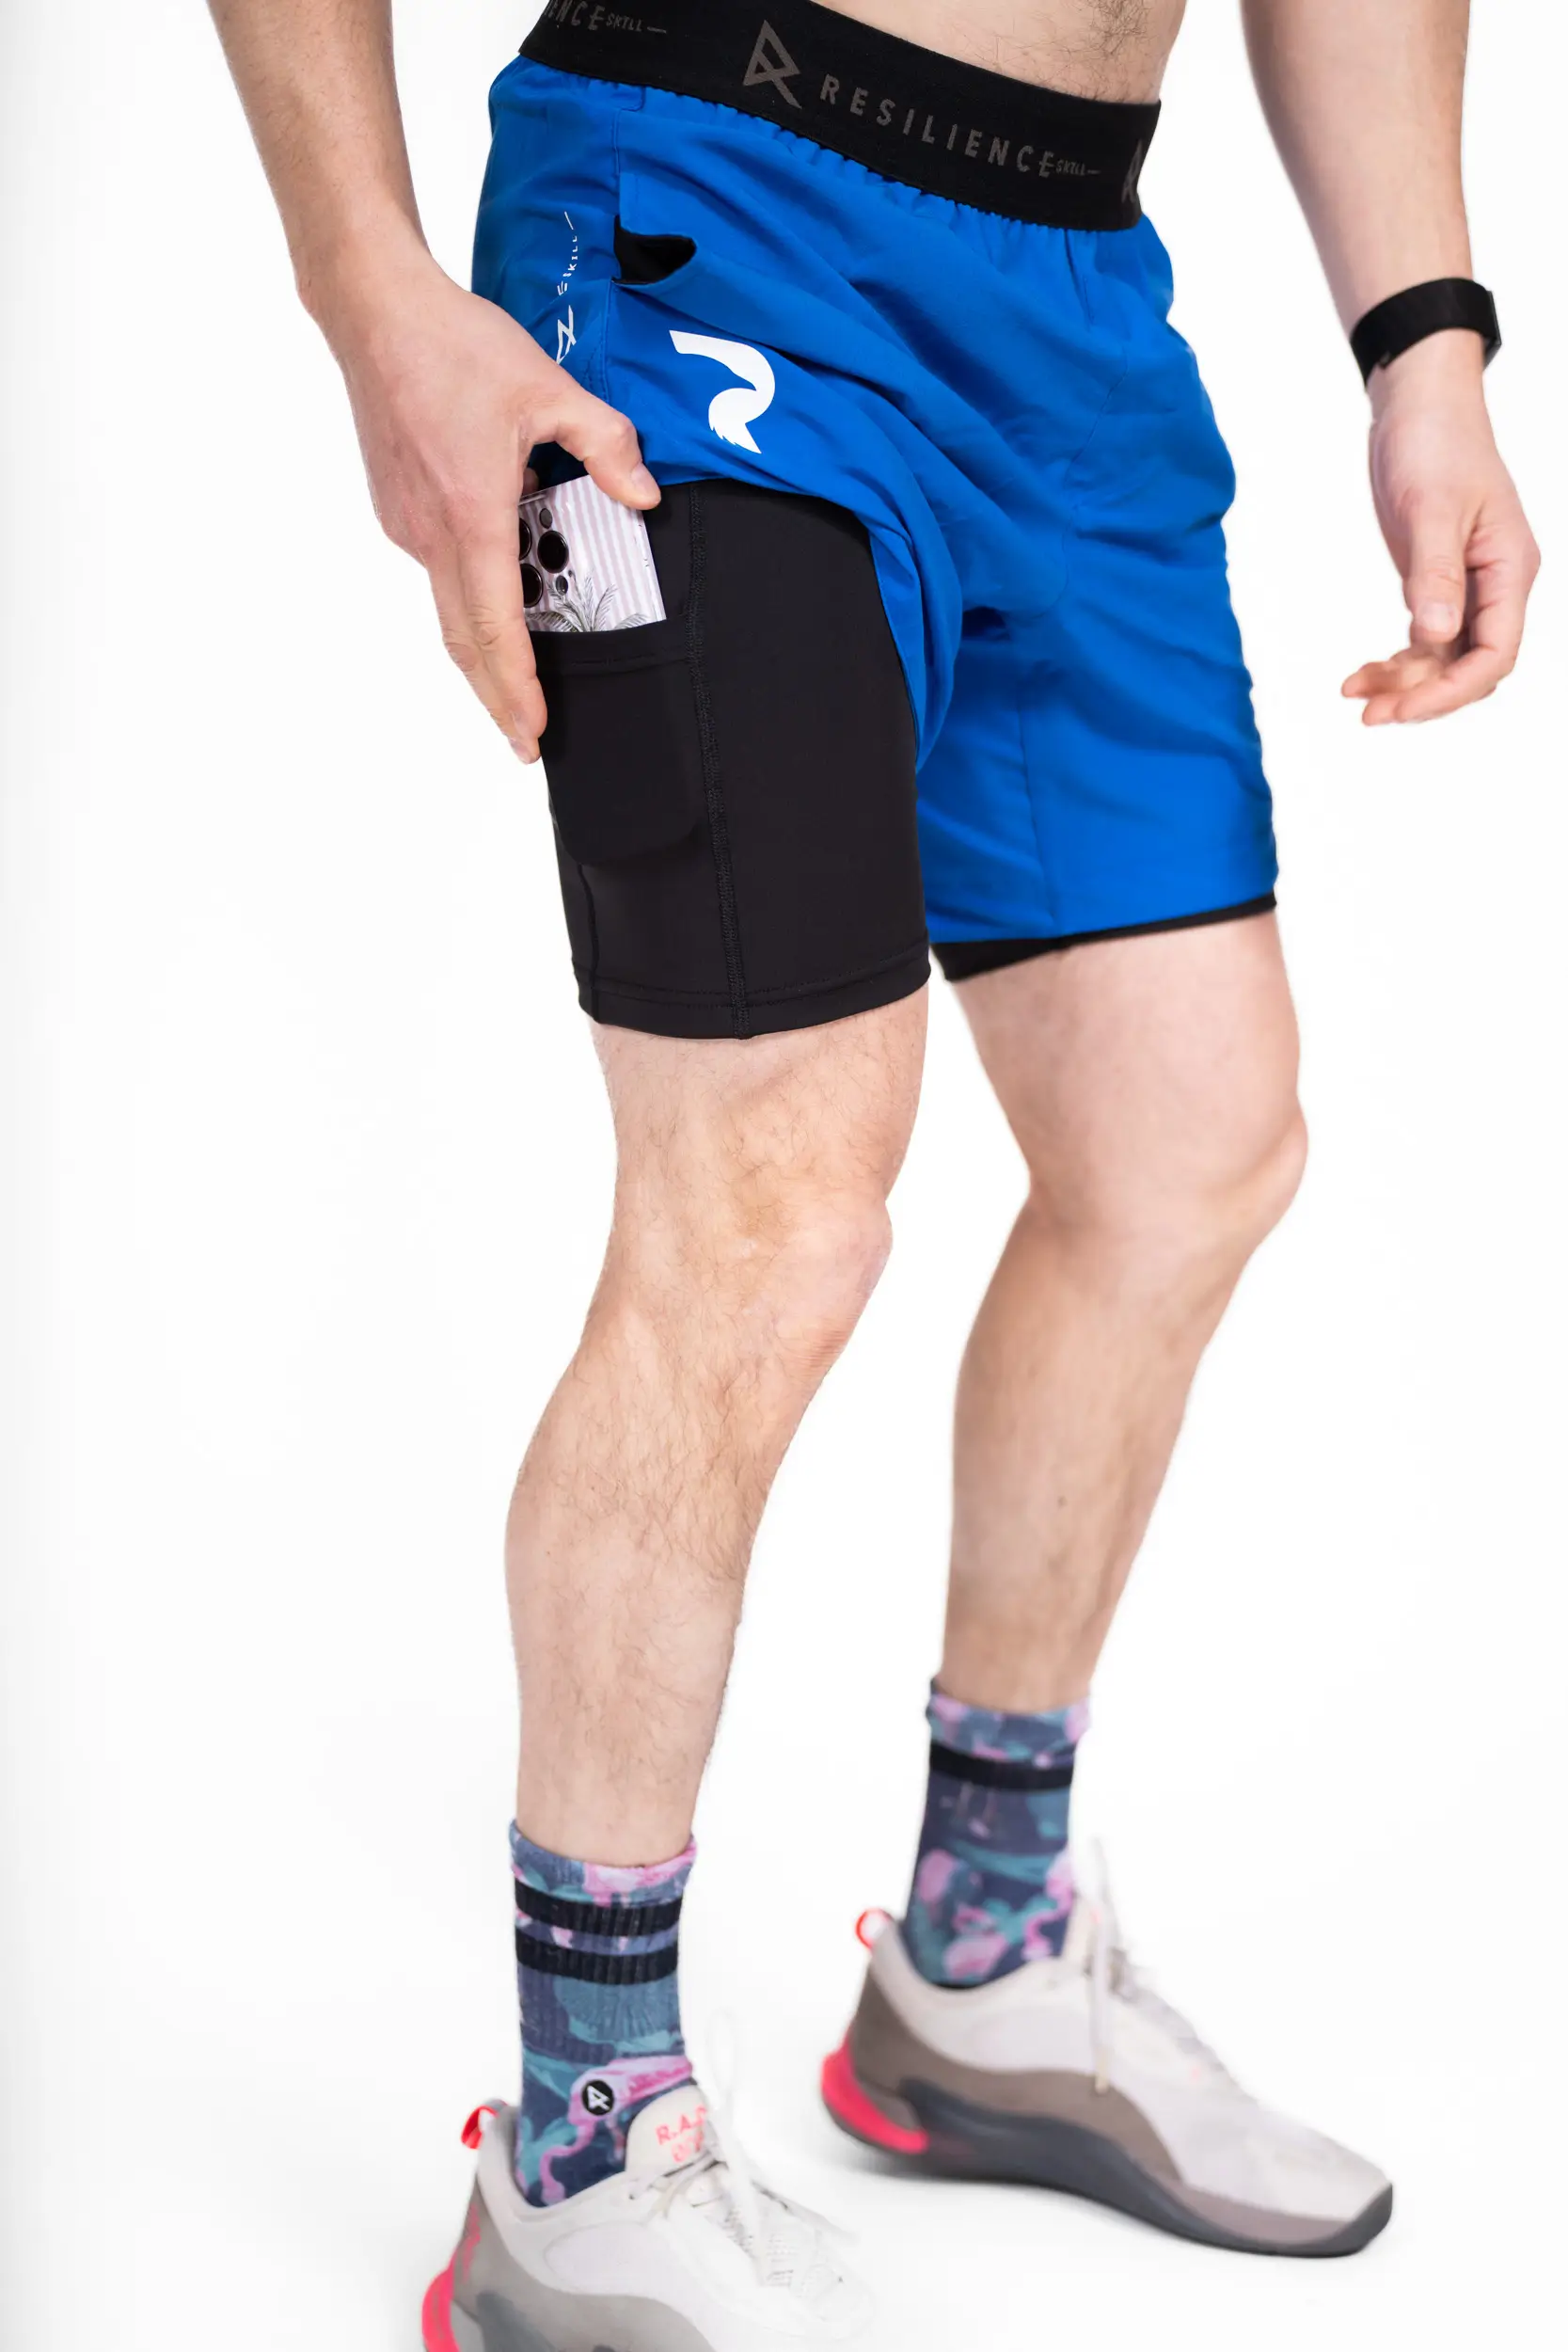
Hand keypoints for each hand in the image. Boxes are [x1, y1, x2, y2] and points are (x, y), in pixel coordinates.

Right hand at [322, 243, 658, 760]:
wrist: (374, 311)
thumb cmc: (453, 345)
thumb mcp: (549, 389)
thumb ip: (606, 446)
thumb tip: (643, 495)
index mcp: (471, 516)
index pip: (496, 628)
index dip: (515, 689)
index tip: (531, 732)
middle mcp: (431, 534)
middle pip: (464, 641)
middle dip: (497, 697)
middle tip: (526, 740)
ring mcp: (407, 525)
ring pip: (450, 608)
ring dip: (485, 648)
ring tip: (519, 680)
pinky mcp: (398, 510)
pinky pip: (441, 570)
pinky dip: (472, 594)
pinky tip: (504, 583)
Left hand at [1343, 334, 1539, 724]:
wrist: (1420, 405)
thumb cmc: (1435, 442)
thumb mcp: (1432, 507)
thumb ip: (1434, 573)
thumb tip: (1435, 635)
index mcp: (1509, 569)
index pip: (1494, 654)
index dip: (1452, 690)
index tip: (1403, 707)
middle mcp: (1495, 585)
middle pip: (1470, 667)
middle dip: (1424, 695)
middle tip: (1369, 715)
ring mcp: (1468, 587)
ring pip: (1443, 659)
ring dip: (1404, 683)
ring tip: (1354, 694)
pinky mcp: (1438, 583)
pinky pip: (1424, 640)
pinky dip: (1395, 661)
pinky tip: (1361, 675)